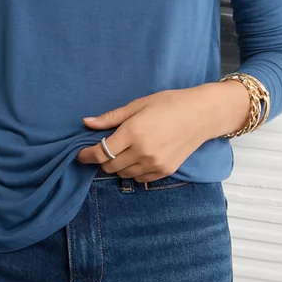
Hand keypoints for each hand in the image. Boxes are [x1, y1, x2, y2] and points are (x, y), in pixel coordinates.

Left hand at [76, 87, 212, 181]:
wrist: (201, 115)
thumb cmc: (169, 104)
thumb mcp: (138, 105)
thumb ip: (111, 117)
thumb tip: (87, 122)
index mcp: (133, 132)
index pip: (101, 153)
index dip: (86, 156)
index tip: (80, 154)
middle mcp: (142, 152)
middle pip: (110, 167)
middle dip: (102, 160)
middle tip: (104, 148)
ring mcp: (154, 164)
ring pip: (123, 174)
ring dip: (117, 166)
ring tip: (122, 151)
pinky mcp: (164, 171)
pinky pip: (139, 178)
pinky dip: (132, 171)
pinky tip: (137, 157)